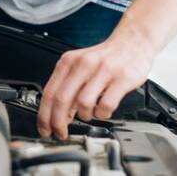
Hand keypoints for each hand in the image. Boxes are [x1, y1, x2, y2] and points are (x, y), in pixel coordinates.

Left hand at [37, 35, 154, 139]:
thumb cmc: (105, 58)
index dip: (44, 115)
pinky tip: (103, 110)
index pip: (49, 92)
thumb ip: (68, 86)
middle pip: (62, 100)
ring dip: (84, 116)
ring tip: (89, 114)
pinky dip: (103, 114)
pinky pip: (106, 104)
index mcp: (68, 62)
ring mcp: (102, 71)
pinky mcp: (121, 79)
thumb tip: (56, 114)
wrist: (132, 42)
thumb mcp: (79, 65)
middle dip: (58, 122)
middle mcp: (83, 64)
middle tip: (61, 133)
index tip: (45, 129)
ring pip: (83, 103)